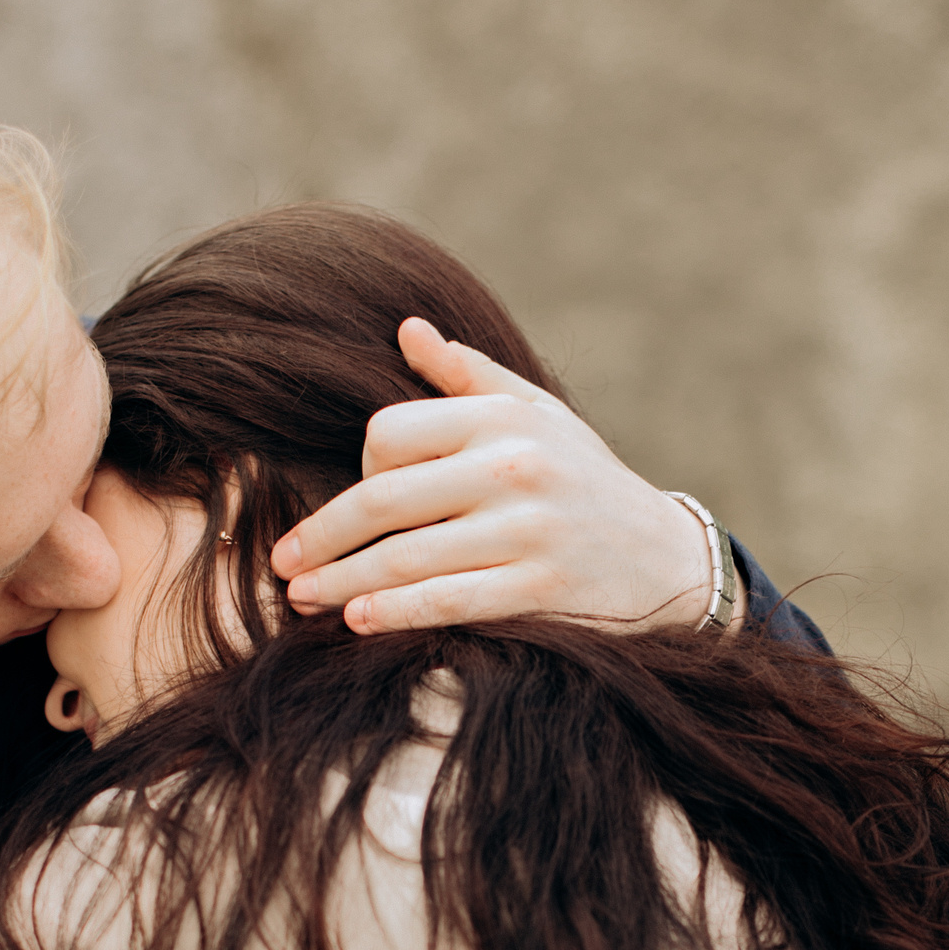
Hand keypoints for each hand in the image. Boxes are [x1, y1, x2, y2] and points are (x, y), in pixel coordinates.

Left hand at [269, 317, 740, 632]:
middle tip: (282, 564)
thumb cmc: (586, 483)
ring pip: (408, 557)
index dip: (357, 471)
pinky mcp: (540, 587)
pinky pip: (449, 600)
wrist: (666, 560)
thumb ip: (469, 377)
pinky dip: (396, 612)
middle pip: (385, 498)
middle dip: (323, 537)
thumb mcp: (540, 417)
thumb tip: (408, 330)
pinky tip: (357, 620)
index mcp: (502, 420)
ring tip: (301, 600)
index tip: (347, 509)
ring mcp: (527, 530)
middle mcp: (513, 468)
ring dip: (343, 582)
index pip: (390, 435)